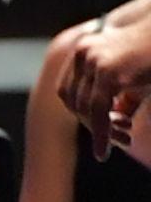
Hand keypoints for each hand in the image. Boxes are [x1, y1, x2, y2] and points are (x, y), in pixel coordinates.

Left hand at [58, 16, 150, 159]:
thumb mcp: (132, 78)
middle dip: (91, 123)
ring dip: (100, 130)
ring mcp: (94, 61)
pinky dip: (100, 134)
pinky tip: (104, 152)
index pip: (70, 90)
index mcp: (85, 49)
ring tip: (126, 137)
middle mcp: (84, 52)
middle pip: (73, 100)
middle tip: (121, 135)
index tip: (106, 124)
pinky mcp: (109, 72)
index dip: (82, 112)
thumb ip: (116, 98)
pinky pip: (98, 111)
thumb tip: (103, 126)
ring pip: (84, 108)